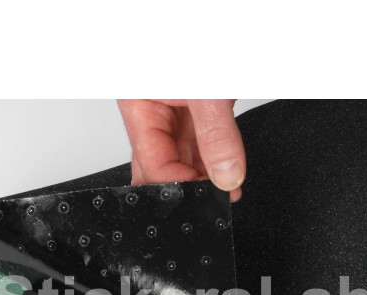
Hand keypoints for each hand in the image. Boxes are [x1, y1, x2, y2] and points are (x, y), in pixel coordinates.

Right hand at [117, 100, 245, 201]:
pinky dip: (217, 158)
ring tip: (228, 185)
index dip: (182, 184)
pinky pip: (202, 143)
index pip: (153, 163)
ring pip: (184, 157)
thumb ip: (217, 135)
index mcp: (137, 105)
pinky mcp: (195, 108)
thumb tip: (226, 175)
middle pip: (162, 165)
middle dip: (189, 184)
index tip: (210, 193)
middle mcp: (151, 111)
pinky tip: (229, 170)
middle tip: (216, 194)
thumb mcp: (209, 92)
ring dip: (207, 173)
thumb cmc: (202, 28)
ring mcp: (173, 110)